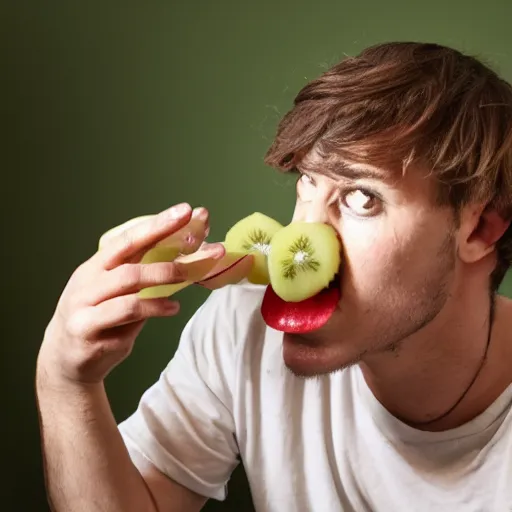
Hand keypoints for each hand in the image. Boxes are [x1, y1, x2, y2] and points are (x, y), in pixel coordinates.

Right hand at [37, 203, 224, 385]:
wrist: (65, 362)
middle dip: (164, 239)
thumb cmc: (101, 321)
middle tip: (197, 237)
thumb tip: (188, 256)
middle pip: (128, 251)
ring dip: (163, 274)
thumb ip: (147, 277)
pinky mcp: (87, 328)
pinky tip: (173, 307)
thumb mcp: (120, 294)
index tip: (185, 210)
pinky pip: (126, 312)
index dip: (157, 223)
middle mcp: (88, 279)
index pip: (129, 237)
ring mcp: (84, 302)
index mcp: (98, 265)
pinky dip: (154, 307)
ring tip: (189, 274)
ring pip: (128, 279)